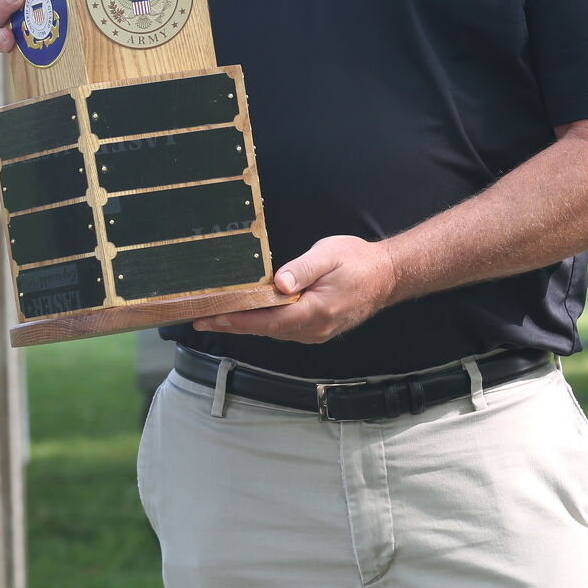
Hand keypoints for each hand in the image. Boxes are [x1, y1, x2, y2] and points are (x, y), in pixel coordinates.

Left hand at [192, 235, 399, 344]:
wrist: (387, 275)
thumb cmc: (358, 261)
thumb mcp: (328, 255)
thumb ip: (302, 269)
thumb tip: (278, 283)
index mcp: (314, 311)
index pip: (265, 320)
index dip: (235, 321)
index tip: (209, 318)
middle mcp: (314, 328)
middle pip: (264, 330)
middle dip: (232, 324)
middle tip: (201, 318)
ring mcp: (317, 332)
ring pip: (273, 331)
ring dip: (246, 325)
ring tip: (218, 316)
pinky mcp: (318, 328)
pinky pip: (284, 329)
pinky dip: (264, 323)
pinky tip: (250, 315)